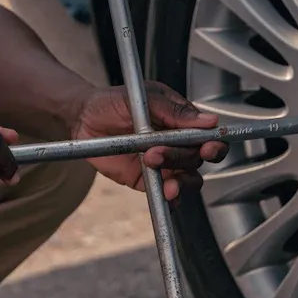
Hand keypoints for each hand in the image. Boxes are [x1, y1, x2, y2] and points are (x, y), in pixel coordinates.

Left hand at [69, 82, 228, 199]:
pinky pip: (166, 193)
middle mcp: (176, 144)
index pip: (209, 136)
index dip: (214, 144)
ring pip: (187, 180)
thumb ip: (175, 111)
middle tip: (156, 153)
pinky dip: (170, 199)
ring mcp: (163, 164)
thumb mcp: (145, 98)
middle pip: (196, 159)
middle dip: (180, 158)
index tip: (207, 147)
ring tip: (158, 173)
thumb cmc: (113, 101)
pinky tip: (165, 194)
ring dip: (179, 181)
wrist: (84, 118)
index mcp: (181, 121)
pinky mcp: (147, 180)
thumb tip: (209, 120)